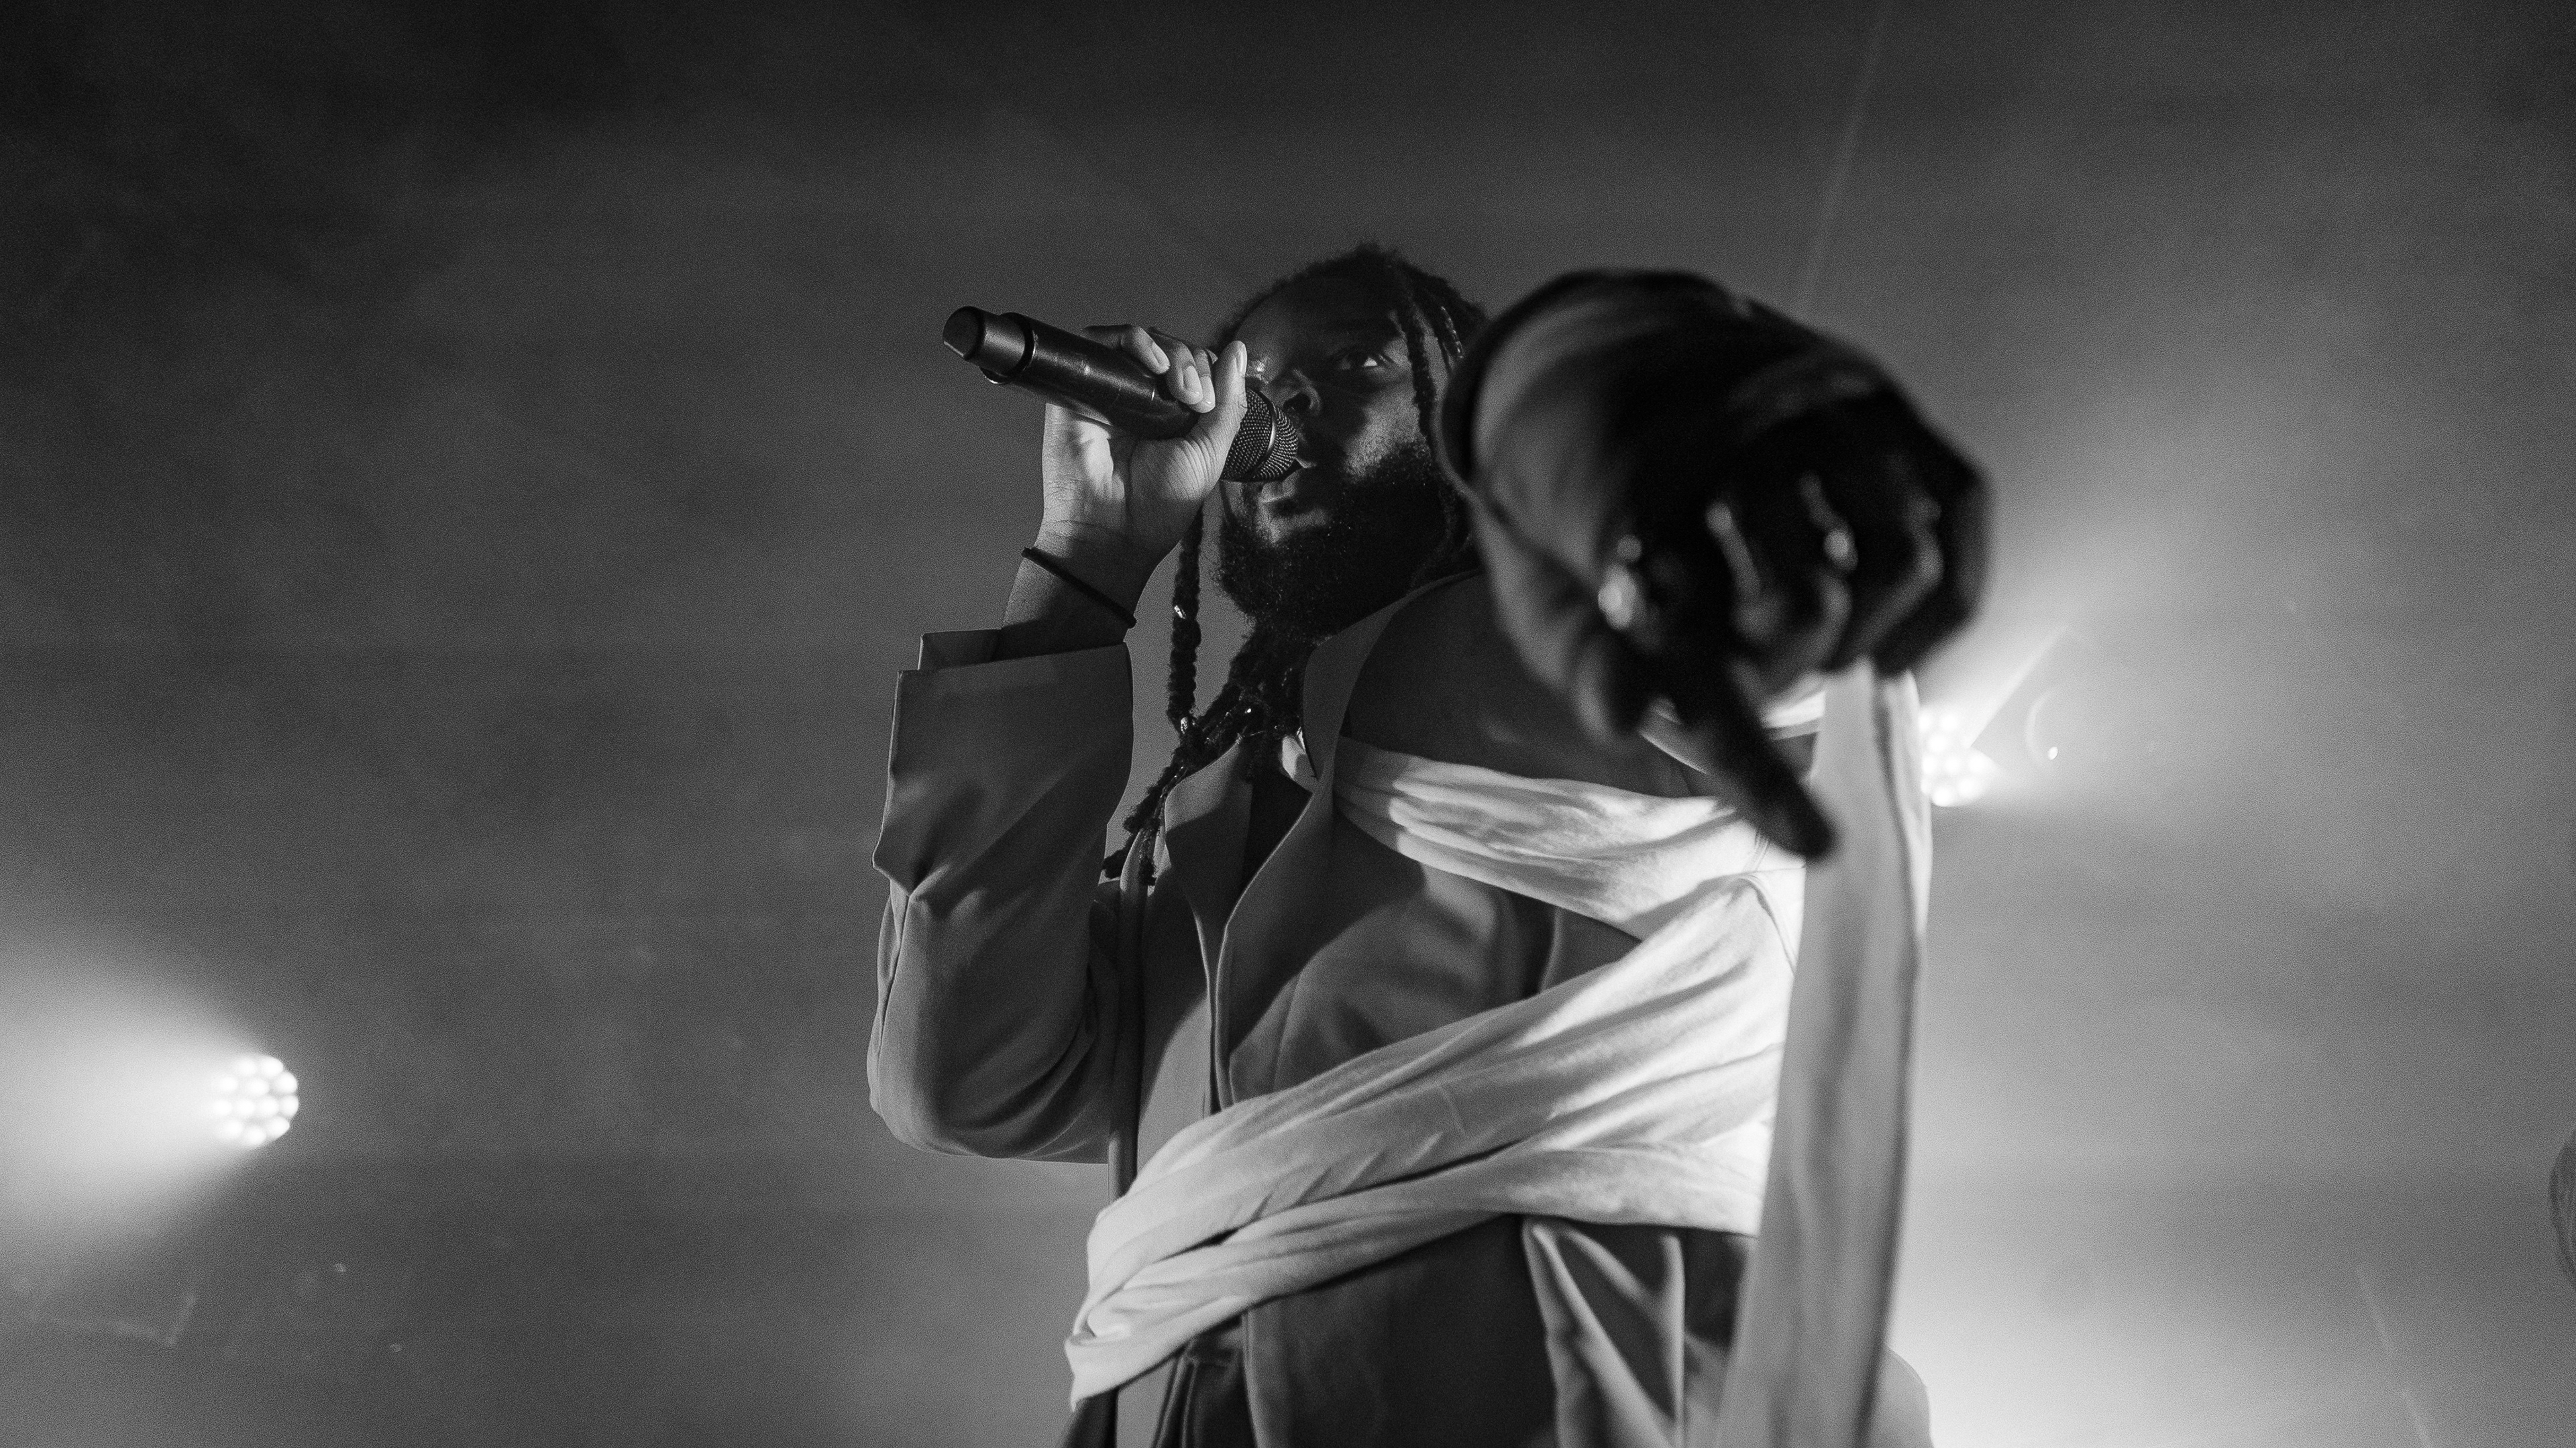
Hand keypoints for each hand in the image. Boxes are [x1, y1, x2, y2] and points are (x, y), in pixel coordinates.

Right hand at [1035, 326, 1247, 602]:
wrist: (1113, 532)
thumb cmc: (1159, 504)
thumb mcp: (1209, 453)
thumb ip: (1227, 404)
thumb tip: (1239, 349)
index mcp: (1173, 414)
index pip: (1194, 366)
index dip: (1207, 372)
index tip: (1208, 405)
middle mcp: (1141, 399)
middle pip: (1170, 349)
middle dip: (1192, 364)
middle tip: (1196, 400)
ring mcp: (1110, 391)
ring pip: (1140, 342)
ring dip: (1170, 353)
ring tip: (1179, 387)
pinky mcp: (1081, 387)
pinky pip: (1101, 343)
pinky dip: (1133, 341)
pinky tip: (1154, 363)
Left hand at [1457, 272, 1987, 856]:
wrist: (1598, 349)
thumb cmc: (1565, 501)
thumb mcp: (1538, 585)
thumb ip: (1584, 653)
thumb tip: (1629, 718)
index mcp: (1630, 487)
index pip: (1700, 639)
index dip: (1753, 755)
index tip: (1816, 846)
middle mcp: (1740, 434)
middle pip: (1805, 607)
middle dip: (1772, 670)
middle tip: (1732, 665)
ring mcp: (1820, 408)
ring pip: (1894, 561)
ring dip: (1852, 635)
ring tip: (1796, 640)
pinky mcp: (1879, 402)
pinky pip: (1954, 515)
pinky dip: (1940, 600)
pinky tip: (1886, 642)